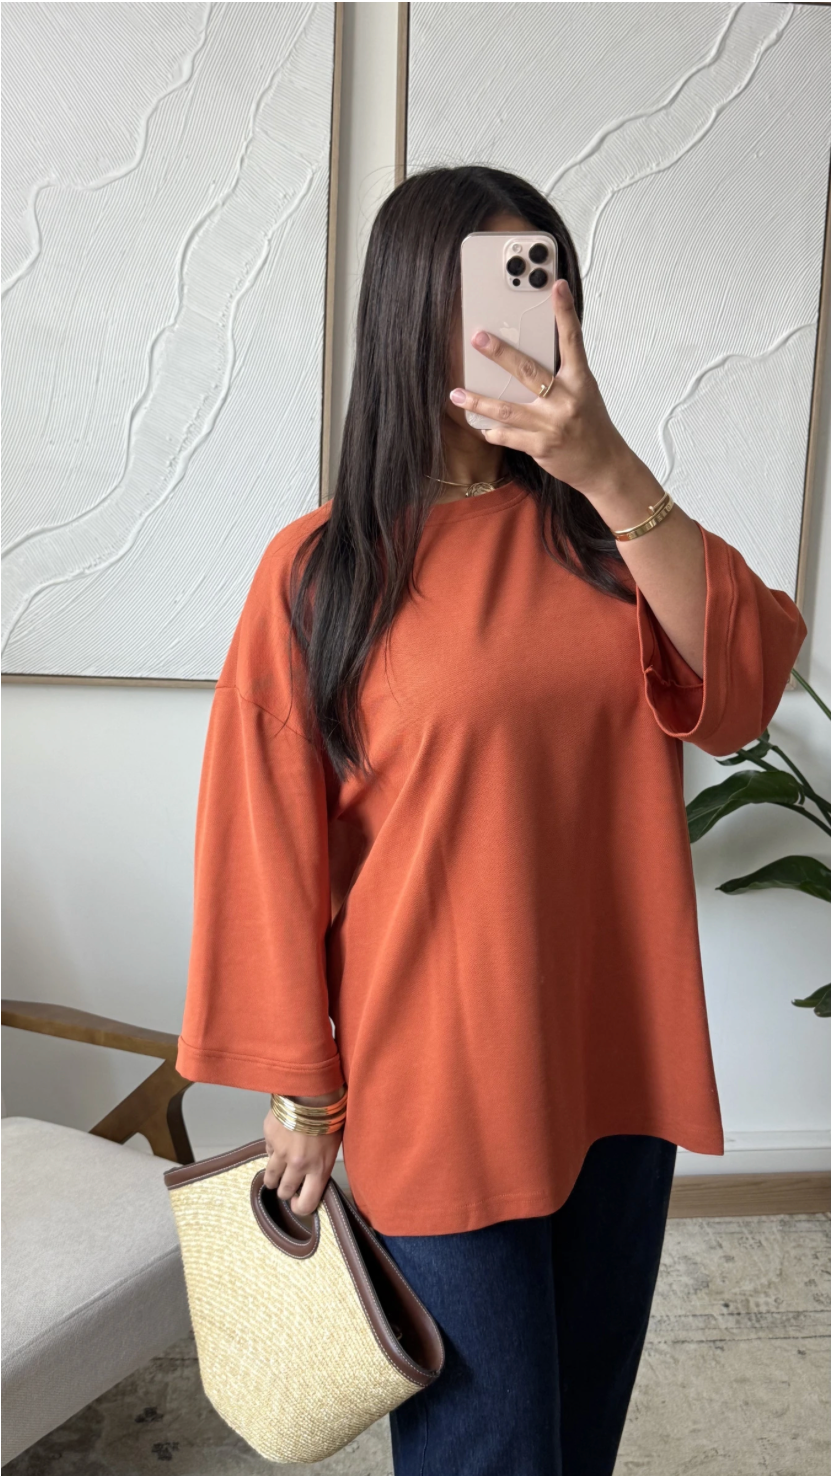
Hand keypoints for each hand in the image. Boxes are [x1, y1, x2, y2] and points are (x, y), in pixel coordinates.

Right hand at [262, 1087, 344, 1215]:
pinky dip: (272, 1151)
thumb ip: (322, 1166)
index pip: (306, 1204)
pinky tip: (280, 1143)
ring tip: (277, 1172)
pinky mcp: (269, 1138)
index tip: (298, 1202)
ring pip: (270, 1177)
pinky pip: (267, 1152)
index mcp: (318, 1169)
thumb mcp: (333, 1146)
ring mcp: (280, 1152)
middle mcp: (298, 1165)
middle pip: (284, 1192)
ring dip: (273, 1177)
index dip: (300, 1207)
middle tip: (288, 1183)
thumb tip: (313, 1181)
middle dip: (285, 1190)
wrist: (313, 1092)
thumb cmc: (330, 1118)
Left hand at [449, 278, 633, 503]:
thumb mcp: (585, 392)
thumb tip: (532, 355)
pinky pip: (508, 436)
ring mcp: (552, 425)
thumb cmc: (592, 426)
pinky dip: (492, 430)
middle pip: (528, 371)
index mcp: (580, 381)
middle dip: (500, 353)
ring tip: (457, 394)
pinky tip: (479, 424)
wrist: (604, 466)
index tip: (556, 286)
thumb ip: (562, 374)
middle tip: (478, 338)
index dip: (564, 312)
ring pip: (507, 409)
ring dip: (479, 401)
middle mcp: (566, 400)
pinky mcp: (541, 446)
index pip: (573, 340)